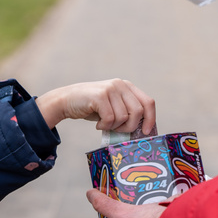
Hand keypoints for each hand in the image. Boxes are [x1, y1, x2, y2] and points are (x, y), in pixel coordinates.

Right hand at [35, 79, 155, 134]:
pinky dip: (104, 126)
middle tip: (117, 130)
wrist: (66, 100)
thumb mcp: (113, 106)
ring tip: (105, 125)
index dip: (151, 119)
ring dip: (114, 127)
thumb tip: (144, 130)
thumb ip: (127, 112)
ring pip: (124, 117)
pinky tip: (98, 124)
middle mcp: (121, 85)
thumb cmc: (92, 107)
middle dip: (129, 127)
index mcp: (127, 86)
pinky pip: (110, 118)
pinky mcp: (100, 96)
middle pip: (138, 112)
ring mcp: (110, 89)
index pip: (148, 102)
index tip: (145, 132)